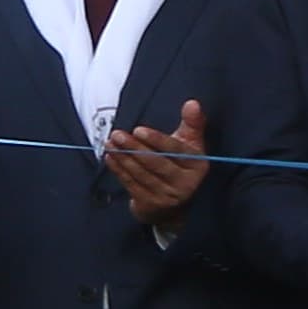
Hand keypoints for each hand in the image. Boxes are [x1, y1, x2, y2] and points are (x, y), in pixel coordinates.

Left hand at [100, 99, 210, 224]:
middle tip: (116, 134)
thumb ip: (192, 124)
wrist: (176, 202)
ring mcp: (168, 196)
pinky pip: (132, 184)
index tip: (139, 130)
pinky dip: (119, 170)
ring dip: (123, 157)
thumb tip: (193, 103)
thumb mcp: (190, 145)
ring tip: (110, 143)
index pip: (177, 151)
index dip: (157, 140)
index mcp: (198, 165)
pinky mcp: (152, 205)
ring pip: (141, 173)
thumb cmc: (181, 165)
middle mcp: (186, 183)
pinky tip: (110, 158)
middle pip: (156, 163)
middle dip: (134, 148)